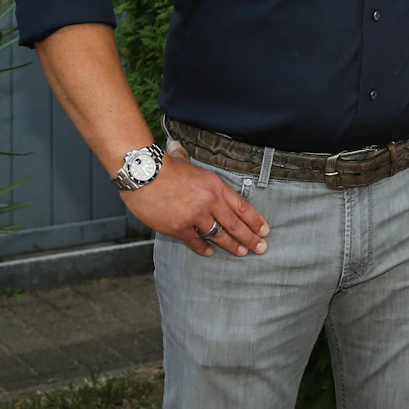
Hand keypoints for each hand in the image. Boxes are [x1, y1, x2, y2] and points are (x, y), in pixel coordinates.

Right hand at [122, 155, 268, 257]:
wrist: (143, 174)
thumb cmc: (165, 167)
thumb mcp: (193, 166)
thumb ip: (199, 174)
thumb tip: (189, 156)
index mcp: (216, 186)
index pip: (242, 207)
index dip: (255, 220)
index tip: (264, 230)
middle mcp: (210, 202)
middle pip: (235, 224)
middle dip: (250, 238)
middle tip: (261, 248)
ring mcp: (195, 216)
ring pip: (219, 235)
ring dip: (232, 246)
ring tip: (242, 253)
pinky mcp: (178, 227)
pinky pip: (195, 241)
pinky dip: (203, 248)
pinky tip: (210, 252)